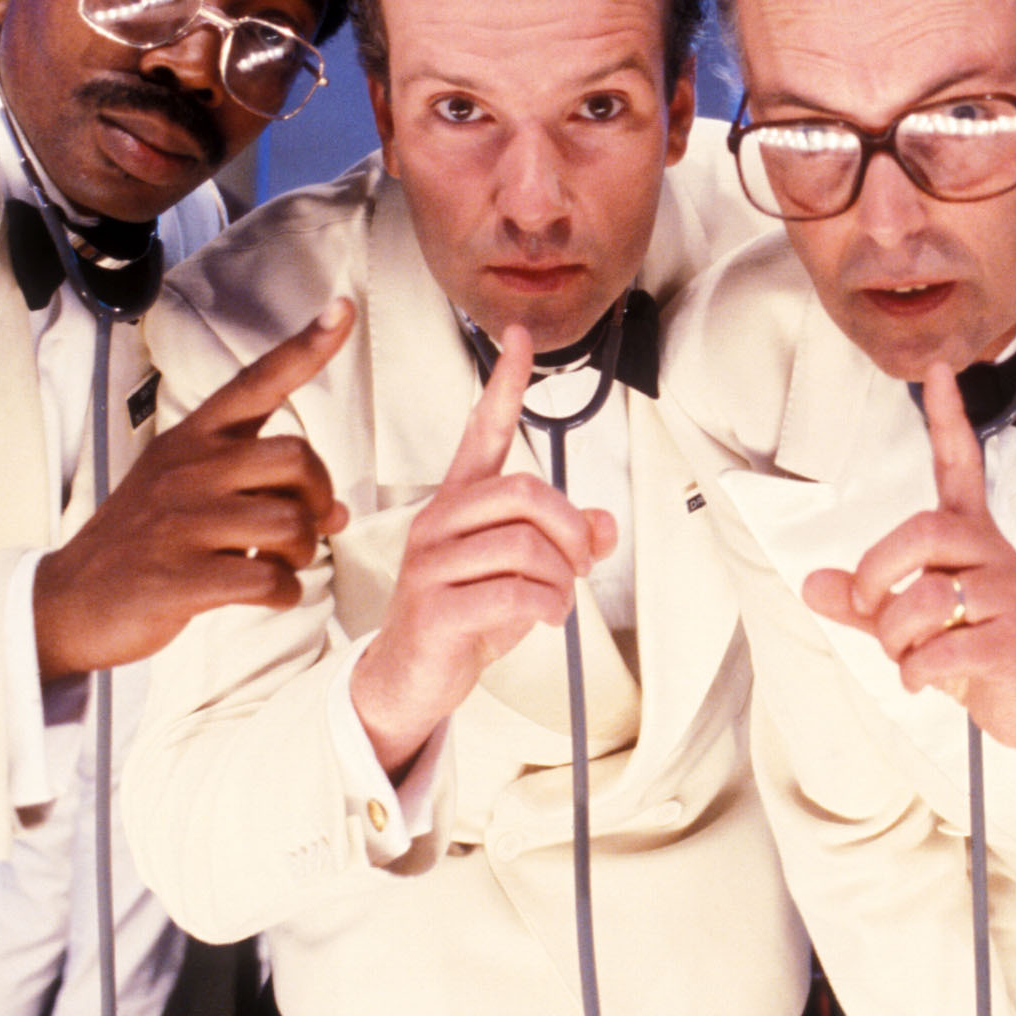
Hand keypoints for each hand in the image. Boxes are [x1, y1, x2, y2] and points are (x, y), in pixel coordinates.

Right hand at [32, 300, 353, 682]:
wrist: (70, 600)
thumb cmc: (144, 540)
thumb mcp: (187, 489)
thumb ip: (260, 488)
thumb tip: (337, 512)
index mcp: (191, 439)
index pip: (255, 383)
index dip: (305, 347)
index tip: (344, 308)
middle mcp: (188, 470)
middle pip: (296, 458)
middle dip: (320, 497)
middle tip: (309, 526)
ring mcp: (182, 523)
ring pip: (289, 523)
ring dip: (303, 552)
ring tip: (282, 564)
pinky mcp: (180, 578)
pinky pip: (267, 580)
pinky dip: (284, 592)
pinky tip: (269, 594)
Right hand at [349, 326, 616, 775]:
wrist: (409, 679)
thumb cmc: (464, 617)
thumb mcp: (524, 575)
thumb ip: (564, 544)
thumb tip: (606, 525)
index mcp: (458, 502)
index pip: (480, 431)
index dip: (503, 383)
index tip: (517, 335)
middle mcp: (439, 522)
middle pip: (524, 490)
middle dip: (570, 526)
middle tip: (580, 562)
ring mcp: (431, 563)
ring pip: (525, 543)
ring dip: (562, 577)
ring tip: (558, 600)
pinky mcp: (435, 607)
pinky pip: (513, 591)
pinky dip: (546, 605)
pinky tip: (545, 617)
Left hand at [802, 364, 1015, 804]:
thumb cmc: (969, 650)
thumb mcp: (906, 624)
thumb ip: (860, 604)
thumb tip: (812, 584)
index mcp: (969, 538)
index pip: (960, 466)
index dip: (948, 419)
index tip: (938, 369)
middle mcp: (993, 554)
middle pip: (923, 531)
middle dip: (878, 574)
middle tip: (871, 608)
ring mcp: (1010, 596)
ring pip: (927, 598)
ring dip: (895, 639)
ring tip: (908, 656)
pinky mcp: (1015, 640)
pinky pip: (943, 649)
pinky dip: (916, 672)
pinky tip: (924, 680)